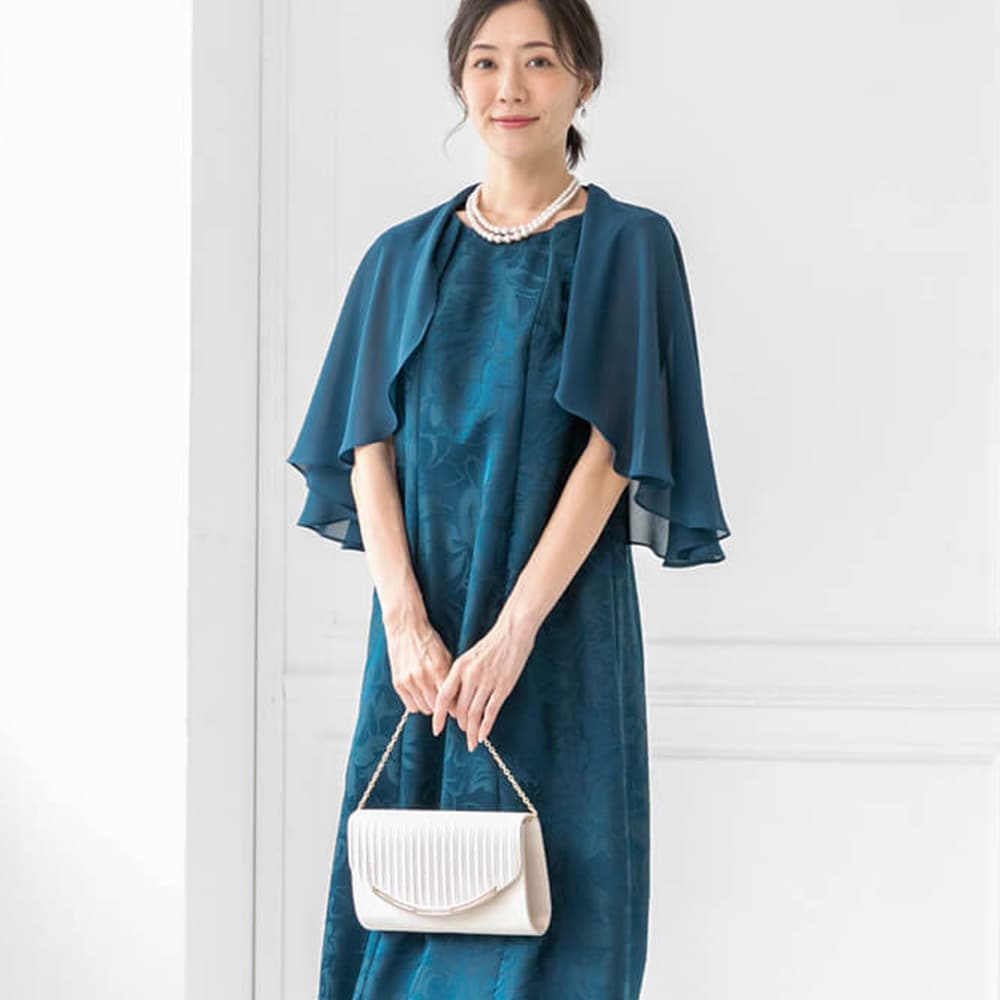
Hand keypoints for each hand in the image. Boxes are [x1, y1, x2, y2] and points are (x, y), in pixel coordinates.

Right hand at [384, 616, 452, 716]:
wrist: (405, 627)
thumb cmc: (428, 640)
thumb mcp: (445, 655)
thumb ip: (450, 677)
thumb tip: (458, 698)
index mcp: (439, 668)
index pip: (450, 699)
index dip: (454, 707)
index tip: (457, 708)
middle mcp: (423, 676)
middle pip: (437, 707)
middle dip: (442, 706)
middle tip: (444, 701)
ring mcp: (409, 680)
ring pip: (424, 709)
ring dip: (429, 705)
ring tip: (431, 695)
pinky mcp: (398, 683)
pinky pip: (411, 706)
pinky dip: (416, 703)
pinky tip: (420, 694)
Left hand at [432, 612, 536, 750]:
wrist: (513, 632)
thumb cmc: (491, 645)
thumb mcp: (469, 657)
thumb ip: (461, 677)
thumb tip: (454, 700)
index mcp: (459, 667)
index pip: (443, 697)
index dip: (438, 716)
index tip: (436, 730)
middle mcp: (470, 675)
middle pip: (459, 709)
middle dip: (460, 725)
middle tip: (463, 733)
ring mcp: (487, 682)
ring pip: (474, 714)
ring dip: (471, 730)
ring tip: (471, 741)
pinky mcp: (503, 687)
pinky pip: (491, 712)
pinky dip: (485, 726)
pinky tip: (483, 735)